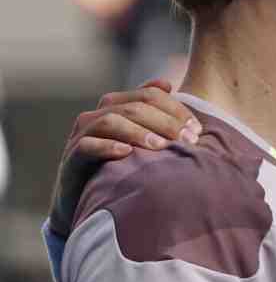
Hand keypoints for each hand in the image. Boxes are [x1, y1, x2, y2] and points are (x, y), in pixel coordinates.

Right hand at [48, 79, 200, 235]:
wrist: (85, 199)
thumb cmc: (121, 166)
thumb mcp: (142, 140)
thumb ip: (155, 113)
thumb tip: (167, 83)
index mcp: (117, 105)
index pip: (150, 94)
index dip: (176, 109)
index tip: (197, 129)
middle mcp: (98, 115)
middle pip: (134, 107)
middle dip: (165, 122)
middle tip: (188, 140)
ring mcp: (82, 135)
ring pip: (110, 121)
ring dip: (138, 132)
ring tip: (161, 146)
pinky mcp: (71, 159)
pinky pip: (86, 146)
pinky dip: (107, 147)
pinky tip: (127, 153)